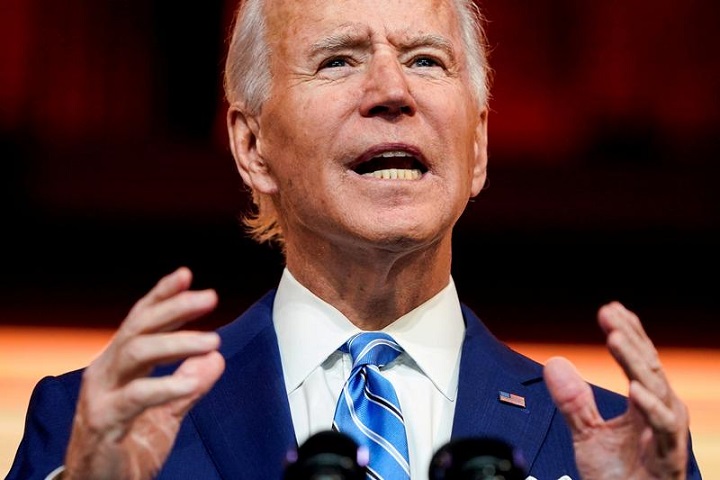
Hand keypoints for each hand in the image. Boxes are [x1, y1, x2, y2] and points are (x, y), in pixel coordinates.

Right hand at [63, 267, 225, 479]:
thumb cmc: (129, 443)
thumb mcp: (168, 410)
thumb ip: (190, 384)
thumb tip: (215, 358)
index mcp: (120, 363)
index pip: (140, 319)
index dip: (162, 295)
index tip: (186, 275)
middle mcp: (106, 370)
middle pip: (138, 326)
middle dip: (174, 307)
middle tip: (210, 297)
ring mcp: (101, 394)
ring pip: (135, 351)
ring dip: (177, 342)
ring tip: (213, 341)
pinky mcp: (104, 421)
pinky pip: (135, 396)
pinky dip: (166, 386)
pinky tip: (192, 381)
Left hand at [544, 301, 688, 479]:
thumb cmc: (618, 477)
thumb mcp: (588, 433)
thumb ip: (573, 400)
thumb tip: (554, 363)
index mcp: (645, 404)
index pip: (639, 360)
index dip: (627, 333)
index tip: (609, 309)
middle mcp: (660, 414)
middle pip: (649, 367)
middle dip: (630, 337)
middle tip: (610, 313)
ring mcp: (666, 434)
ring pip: (657, 390)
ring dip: (635, 362)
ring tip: (615, 339)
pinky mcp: (668, 458)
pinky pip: (664, 428)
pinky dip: (651, 408)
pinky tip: (635, 388)